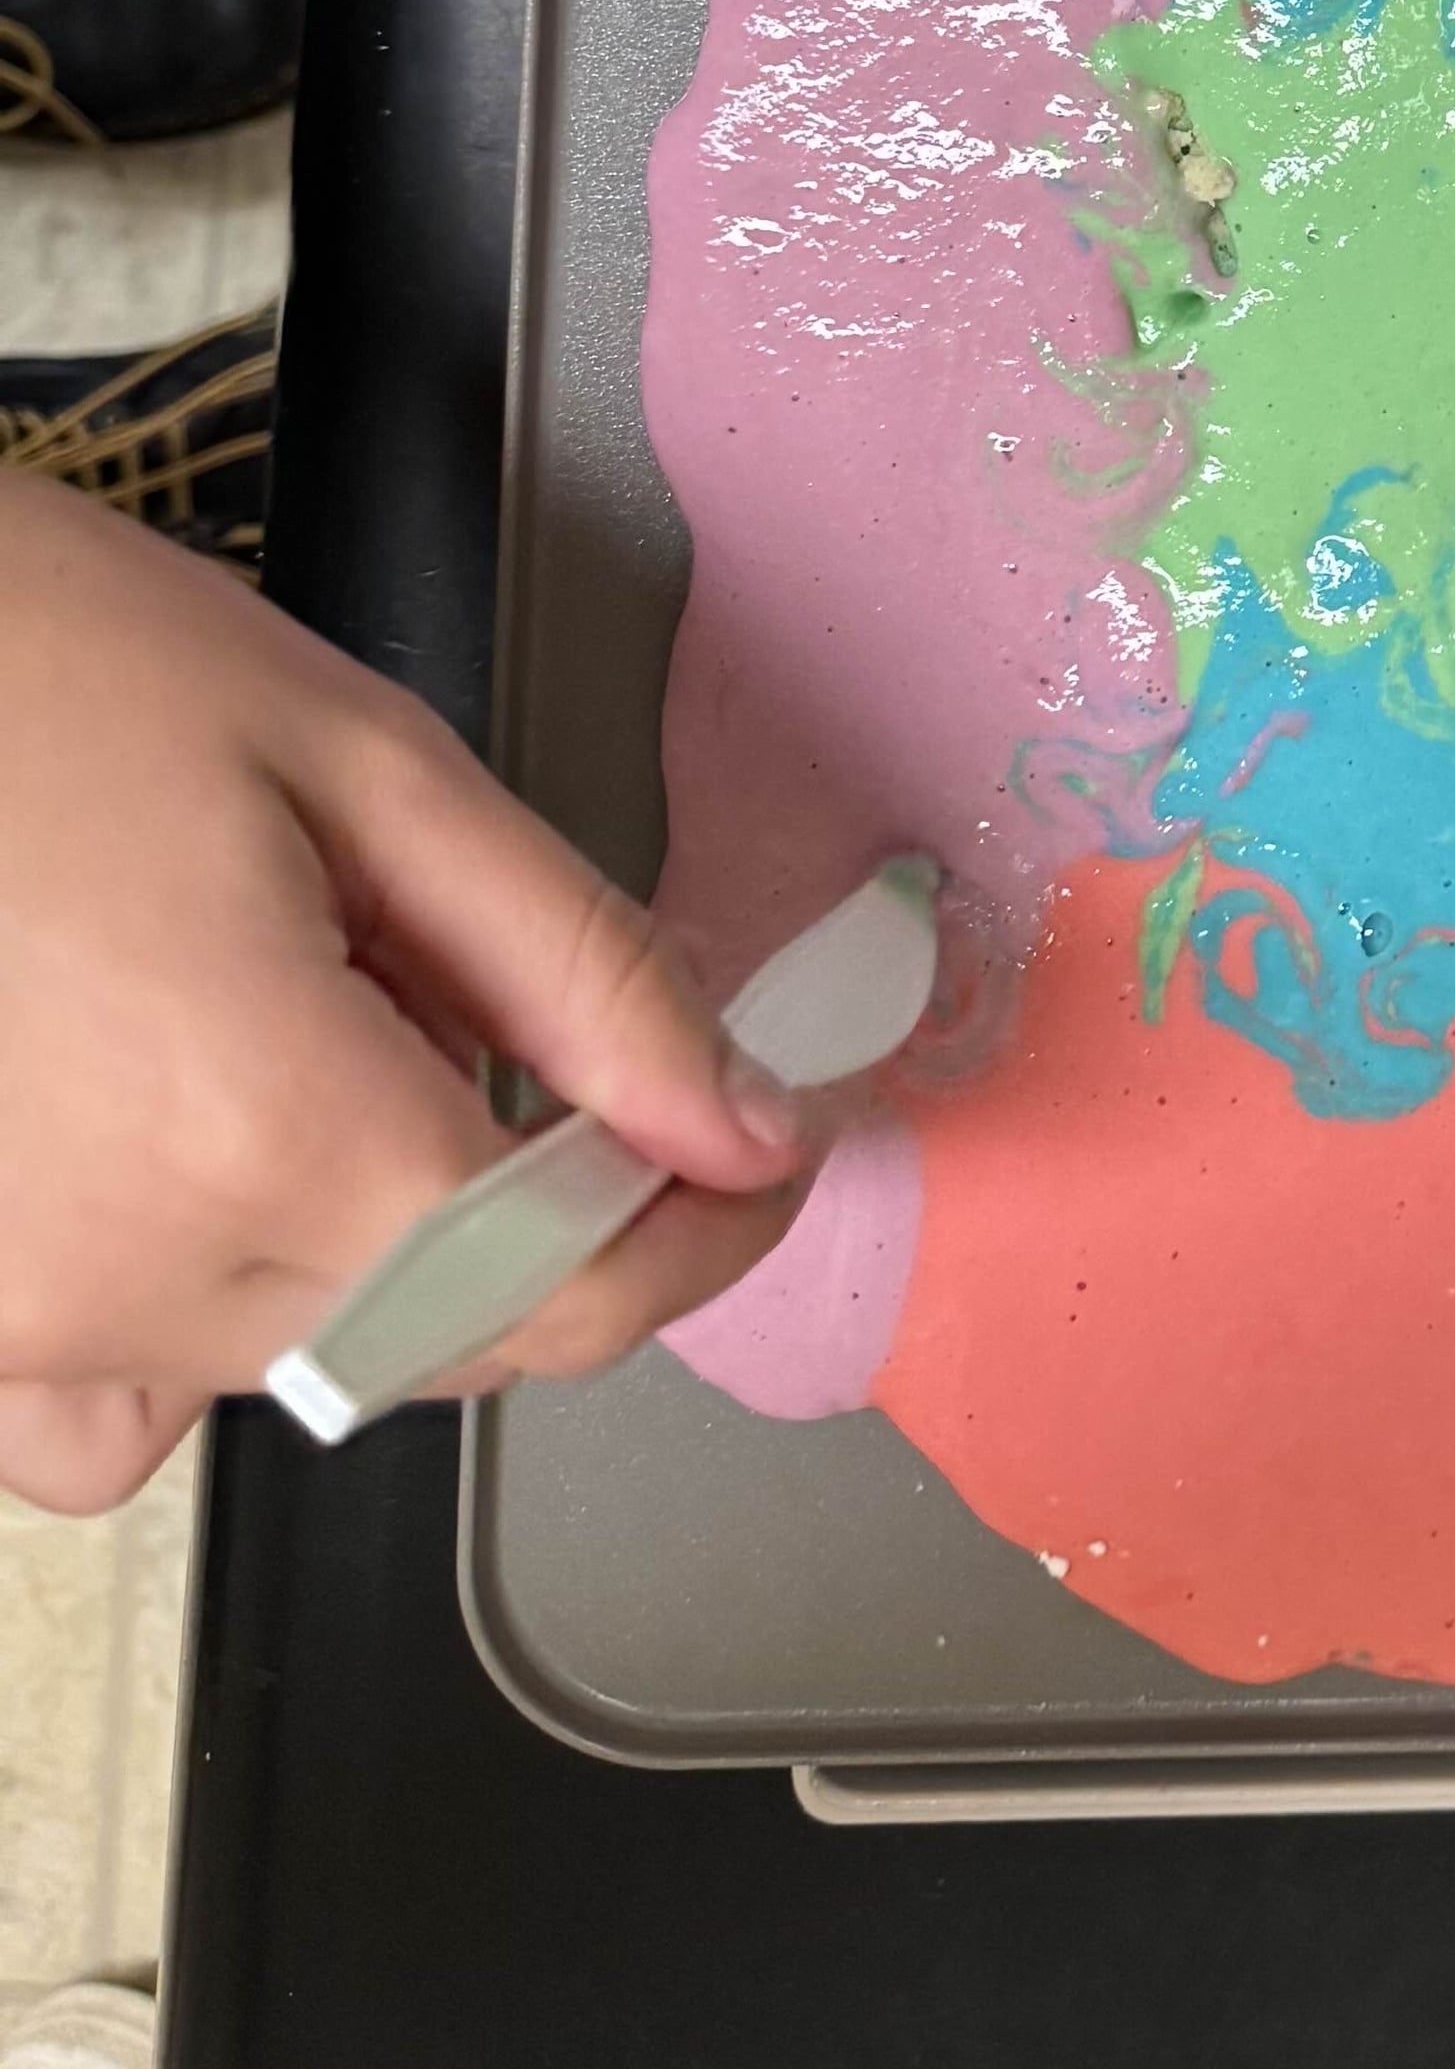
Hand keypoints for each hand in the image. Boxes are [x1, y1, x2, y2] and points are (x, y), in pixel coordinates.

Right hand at [0, 474, 817, 1510]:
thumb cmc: (33, 664)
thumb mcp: (364, 765)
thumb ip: (576, 969)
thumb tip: (736, 1116)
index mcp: (265, 1129)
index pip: (577, 1284)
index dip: (708, 1228)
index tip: (764, 1155)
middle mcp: (126, 1277)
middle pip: (447, 1332)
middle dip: (538, 1204)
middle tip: (509, 1017)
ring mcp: (6, 1325)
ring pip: (294, 1360)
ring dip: (362, 1242)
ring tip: (294, 1029)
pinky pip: (110, 1403)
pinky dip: (185, 1309)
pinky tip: (166, 1149)